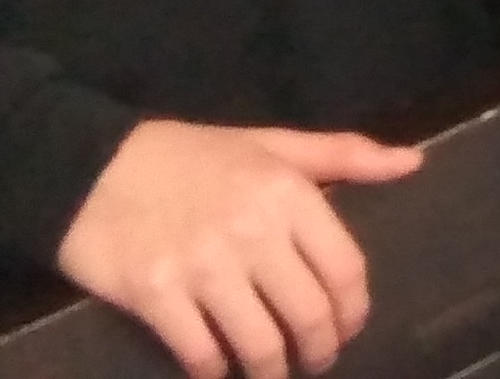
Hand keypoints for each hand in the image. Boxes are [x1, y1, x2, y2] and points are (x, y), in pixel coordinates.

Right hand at [53, 121, 418, 378]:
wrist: (87, 167)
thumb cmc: (187, 157)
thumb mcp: (268, 144)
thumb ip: (343, 155)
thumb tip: (412, 162)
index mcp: (286, 192)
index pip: (345, 269)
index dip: (354, 311)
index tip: (347, 328)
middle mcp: (252, 230)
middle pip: (309, 314)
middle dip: (319, 349)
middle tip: (314, 360)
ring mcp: (203, 265)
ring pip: (260, 344)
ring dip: (271, 371)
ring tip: (271, 373)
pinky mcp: (156, 294)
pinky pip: (201, 354)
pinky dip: (215, 372)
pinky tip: (218, 370)